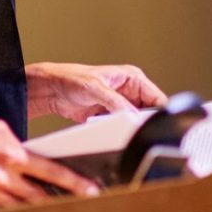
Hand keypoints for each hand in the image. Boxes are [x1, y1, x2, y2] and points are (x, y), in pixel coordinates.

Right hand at [0, 114, 99, 209]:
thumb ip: (17, 145)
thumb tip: (29, 159)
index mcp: (12, 153)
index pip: (51, 171)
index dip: (74, 183)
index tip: (92, 191)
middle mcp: (2, 175)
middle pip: (39, 197)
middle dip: (59, 203)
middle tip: (77, 208)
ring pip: (19, 207)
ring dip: (33, 208)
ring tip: (46, 210)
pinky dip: (2, 204)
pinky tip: (4, 199)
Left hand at [25, 62, 167, 121]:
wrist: (53, 91)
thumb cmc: (72, 79)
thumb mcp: (95, 88)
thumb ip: (115, 102)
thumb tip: (131, 114)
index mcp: (132, 78)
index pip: (157, 98)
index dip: (158, 113)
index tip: (154, 126)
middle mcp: (130, 92)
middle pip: (149, 113)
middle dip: (143, 123)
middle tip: (135, 131)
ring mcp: (122, 105)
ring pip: (136, 123)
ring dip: (129, 129)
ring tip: (117, 129)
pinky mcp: (112, 117)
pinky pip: (122, 128)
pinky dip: (119, 133)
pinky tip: (110, 131)